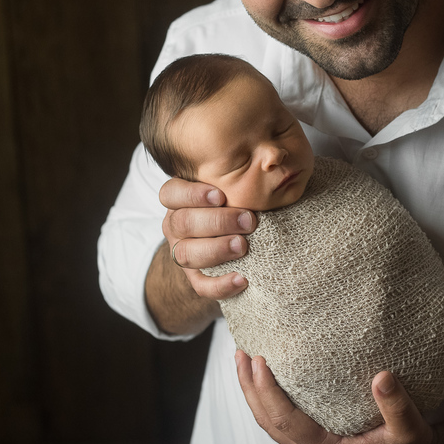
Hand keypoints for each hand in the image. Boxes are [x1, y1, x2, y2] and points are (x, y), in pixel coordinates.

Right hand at [160, 177, 255, 299]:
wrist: (226, 239)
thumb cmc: (233, 202)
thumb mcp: (230, 187)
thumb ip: (241, 177)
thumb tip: (273, 158)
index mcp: (179, 200)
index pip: (171, 193)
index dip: (192, 195)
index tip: (221, 196)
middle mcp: (175, 225)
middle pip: (183, 223)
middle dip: (217, 222)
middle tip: (249, 220)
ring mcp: (181, 251)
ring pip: (186, 254)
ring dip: (216, 250)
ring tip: (244, 246)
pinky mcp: (193, 277)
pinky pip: (201, 285)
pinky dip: (220, 285)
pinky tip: (242, 279)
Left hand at [234, 350, 438, 443]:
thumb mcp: (412, 430)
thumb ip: (397, 406)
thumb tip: (382, 377)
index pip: (286, 420)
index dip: (268, 392)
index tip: (259, 361)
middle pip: (267, 421)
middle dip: (249, 388)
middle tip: (239, 352)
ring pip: (270, 423)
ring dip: (253, 393)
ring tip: (243, 359)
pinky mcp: (316, 439)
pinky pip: (281, 420)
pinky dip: (267, 398)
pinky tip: (266, 377)